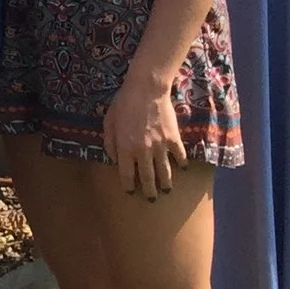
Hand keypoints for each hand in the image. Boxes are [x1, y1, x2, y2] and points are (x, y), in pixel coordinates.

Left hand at [102, 73, 187, 198]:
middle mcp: (143, 151)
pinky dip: (181, 164)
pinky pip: (179, 156)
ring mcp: (160, 146)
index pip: (127, 175)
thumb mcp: (108, 122)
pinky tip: (181, 169)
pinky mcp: (173, 138)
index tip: (130, 192)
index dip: (128, 186)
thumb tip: (114, 159)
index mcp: (125, 148)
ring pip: (165, 171)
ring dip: (166, 183)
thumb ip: (110, 142)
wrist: (146, 90)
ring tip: (166, 190)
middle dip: (149, 191)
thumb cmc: (123, 104)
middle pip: (148, 177)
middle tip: (151, 198)